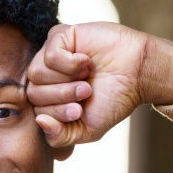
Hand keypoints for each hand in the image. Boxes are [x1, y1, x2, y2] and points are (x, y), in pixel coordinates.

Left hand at [25, 22, 149, 147]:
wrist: (138, 74)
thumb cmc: (113, 100)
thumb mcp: (87, 130)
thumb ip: (60, 136)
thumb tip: (39, 121)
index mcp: (50, 99)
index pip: (37, 110)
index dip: (56, 113)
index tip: (79, 111)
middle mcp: (46, 77)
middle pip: (34, 92)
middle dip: (62, 97)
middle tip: (86, 92)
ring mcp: (51, 56)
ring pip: (37, 73)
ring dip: (66, 81)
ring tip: (86, 78)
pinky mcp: (60, 37)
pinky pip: (49, 55)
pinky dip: (69, 63)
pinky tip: (86, 62)